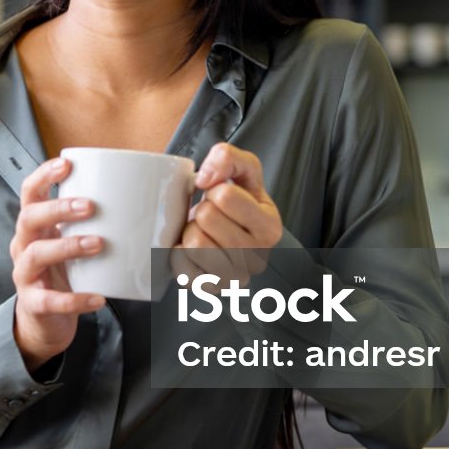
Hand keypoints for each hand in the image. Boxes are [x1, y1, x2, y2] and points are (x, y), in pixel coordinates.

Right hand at [10, 157, 105, 368]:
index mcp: (35, 225)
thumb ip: (96, 223)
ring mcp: (25, 274)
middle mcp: (23, 245)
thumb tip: (150, 202)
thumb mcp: (73, 242)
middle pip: (29, 217)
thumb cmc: (66, 273)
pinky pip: (50, 300)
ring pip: (37, 253)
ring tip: (98, 244)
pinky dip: (75, 299)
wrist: (46, 321)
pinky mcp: (34, 303)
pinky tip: (99, 298)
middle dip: (58, 208)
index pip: (29, 192)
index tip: (67, 164)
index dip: (44, 175)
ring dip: (67, 246)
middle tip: (90, 206)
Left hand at [175, 144, 283, 285]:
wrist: (230, 239)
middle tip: (209, 217)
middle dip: (201, 210)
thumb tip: (205, 177)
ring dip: (190, 231)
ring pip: (194, 243)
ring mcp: (234, 279)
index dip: (215, 190)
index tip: (221, 198)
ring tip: (202, 232)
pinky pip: (180, 267)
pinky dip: (178, 254)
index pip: (226, 196)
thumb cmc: (237, 204)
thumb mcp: (243, 172)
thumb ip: (228, 157)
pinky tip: (190, 250)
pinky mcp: (209, 291)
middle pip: (207, 218)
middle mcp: (258, 258)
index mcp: (270, 227)